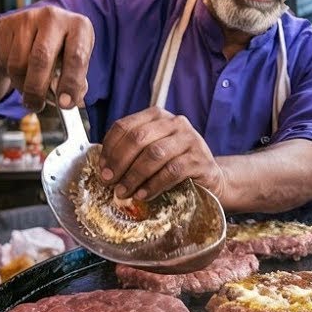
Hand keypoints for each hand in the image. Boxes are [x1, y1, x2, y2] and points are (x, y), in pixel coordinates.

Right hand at [0, 5, 93, 110]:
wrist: (27, 27)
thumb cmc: (58, 48)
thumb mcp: (74, 60)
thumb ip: (77, 81)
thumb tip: (73, 100)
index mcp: (79, 26)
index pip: (76, 57)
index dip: (71, 84)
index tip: (65, 104)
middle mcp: (54, 18)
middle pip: (42, 59)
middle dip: (38, 89)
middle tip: (37, 106)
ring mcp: (28, 19)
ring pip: (20, 63)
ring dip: (23, 86)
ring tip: (31, 92)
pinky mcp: (7, 26)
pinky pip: (6, 61)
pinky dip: (13, 77)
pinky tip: (21, 74)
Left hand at [98, 107, 225, 201]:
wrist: (209, 177)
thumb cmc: (174, 163)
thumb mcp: (152, 150)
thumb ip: (132, 152)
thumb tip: (104, 168)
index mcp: (156, 116)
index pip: (124, 126)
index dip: (109, 148)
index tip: (102, 168)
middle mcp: (174, 122)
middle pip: (138, 138)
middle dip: (119, 162)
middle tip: (109, 181)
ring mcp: (189, 139)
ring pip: (154, 154)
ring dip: (134, 176)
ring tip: (124, 192)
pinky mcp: (199, 159)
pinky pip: (171, 171)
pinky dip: (153, 185)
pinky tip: (143, 195)